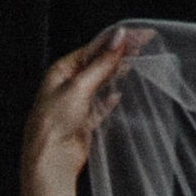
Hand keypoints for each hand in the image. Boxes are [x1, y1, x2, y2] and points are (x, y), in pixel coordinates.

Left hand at [20, 28, 145, 195]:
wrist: (51, 160)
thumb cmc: (55, 122)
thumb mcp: (79, 86)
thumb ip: (101, 64)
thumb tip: (118, 39)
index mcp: (61, 70)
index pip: (94, 49)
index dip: (117, 41)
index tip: (140, 35)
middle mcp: (67, 85)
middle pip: (98, 64)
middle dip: (120, 54)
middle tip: (145, 45)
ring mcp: (76, 103)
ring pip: (101, 83)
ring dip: (117, 73)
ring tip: (137, 63)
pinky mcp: (84, 122)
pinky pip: (100, 106)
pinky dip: (110, 99)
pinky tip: (120, 94)